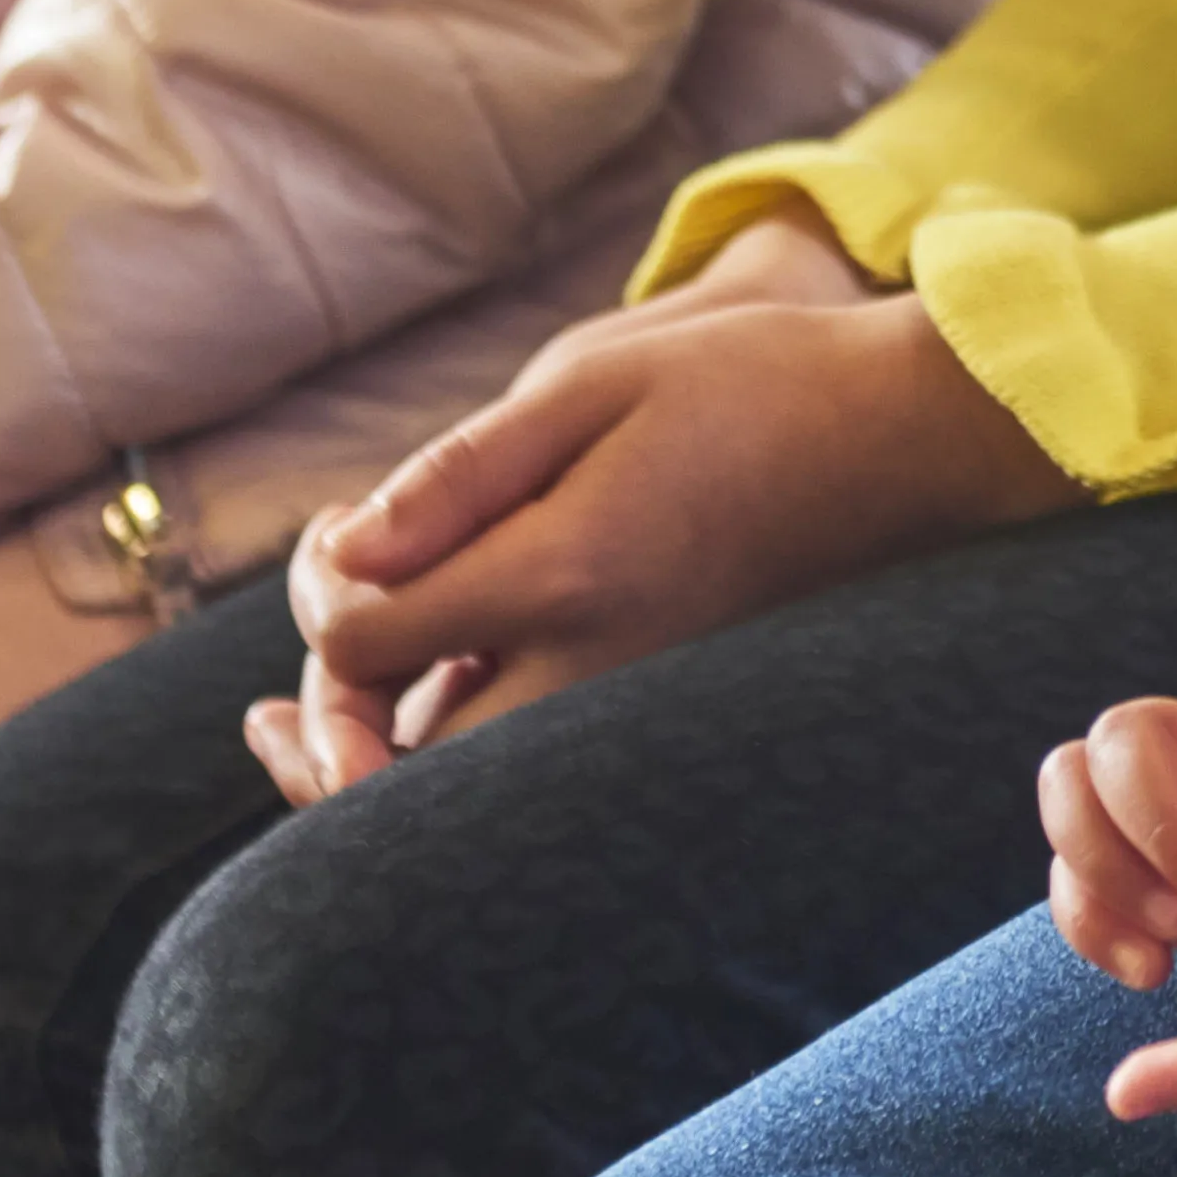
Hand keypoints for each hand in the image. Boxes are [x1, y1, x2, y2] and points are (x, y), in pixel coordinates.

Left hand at [243, 233, 1071, 804]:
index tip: (340, 536)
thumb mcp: (590, 383)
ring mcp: (632, 702)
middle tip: (274, 717)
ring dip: (379, 769)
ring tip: (299, 736)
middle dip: (325, 739)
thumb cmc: (746, 384)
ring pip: (469, 793)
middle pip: (404, 770)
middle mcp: (593, 666)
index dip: (321, 598)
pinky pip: (532, 763)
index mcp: (563, 572)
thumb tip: (342, 553)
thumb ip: (459, 475)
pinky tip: (421, 708)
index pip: (369, 639)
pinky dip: (455, 754)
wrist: (902, 439)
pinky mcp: (655, 706)